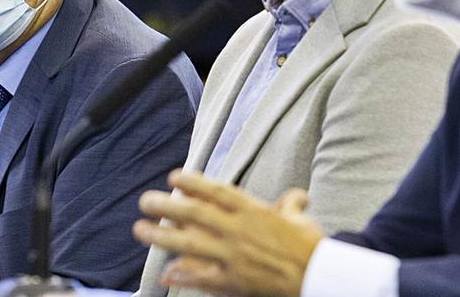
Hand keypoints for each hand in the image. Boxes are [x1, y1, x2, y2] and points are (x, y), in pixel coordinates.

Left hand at [133, 169, 324, 295]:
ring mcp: (234, 257)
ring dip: (162, 236)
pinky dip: (183, 275)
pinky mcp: (235, 282)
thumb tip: (297, 197)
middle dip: (166, 205)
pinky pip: (203, 277)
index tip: (173, 176)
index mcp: (254, 211)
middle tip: (145, 200)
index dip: (193, 182)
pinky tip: (165, 272)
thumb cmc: (310, 246)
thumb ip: (291, 205)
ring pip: (190, 244)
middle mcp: (239, 231)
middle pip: (195, 214)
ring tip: (140, 230)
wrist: (320, 276)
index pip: (217, 192)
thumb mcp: (300, 219)